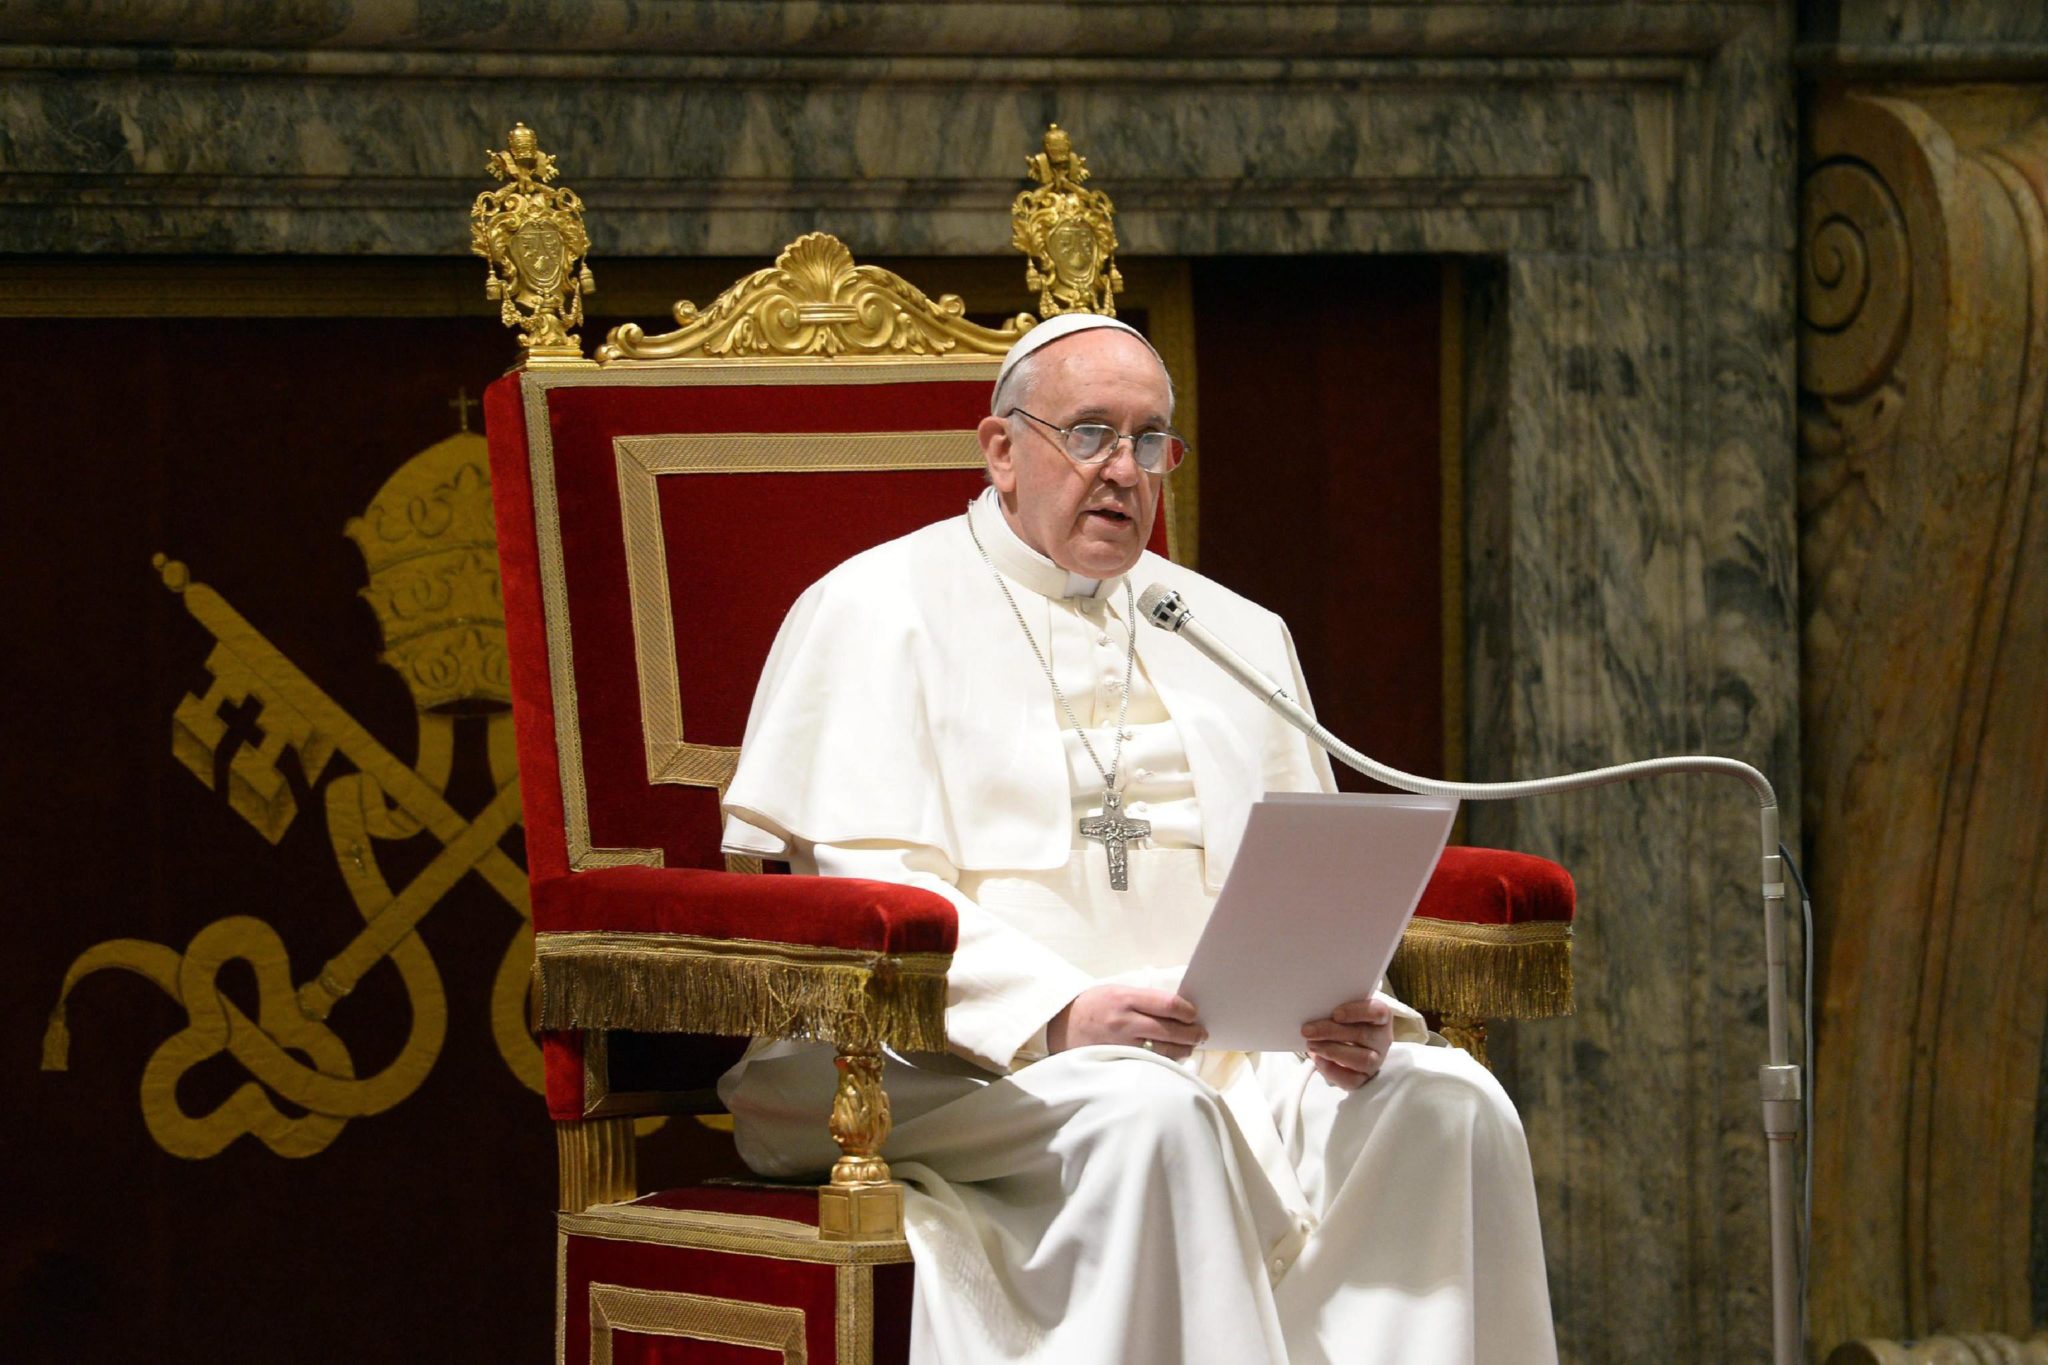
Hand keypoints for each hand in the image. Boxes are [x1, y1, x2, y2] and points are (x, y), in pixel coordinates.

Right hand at [1048, 986, 1206, 1059]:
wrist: (1059, 1025)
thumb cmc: (1092, 1006)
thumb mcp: (1115, 992)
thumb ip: (1143, 999)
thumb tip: (1176, 1008)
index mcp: (1125, 998)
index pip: (1167, 1004)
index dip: (1187, 1011)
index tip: (1194, 1014)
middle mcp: (1125, 1021)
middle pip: (1170, 1030)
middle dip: (1191, 1033)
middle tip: (1201, 1034)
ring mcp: (1121, 1044)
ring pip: (1163, 1051)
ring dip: (1181, 1049)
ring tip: (1188, 1047)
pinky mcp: (1118, 1061)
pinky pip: (1148, 1063)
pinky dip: (1163, 1062)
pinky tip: (1170, 1059)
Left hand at [1301, 996, 1392, 1089]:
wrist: (1344, 1042)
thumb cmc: (1344, 1021)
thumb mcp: (1341, 1008)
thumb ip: (1333, 1005)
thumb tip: (1311, 1005)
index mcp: (1380, 1016)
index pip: (1378, 1012)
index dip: (1357, 1012)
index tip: (1336, 1014)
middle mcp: (1381, 1039)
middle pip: (1363, 1035)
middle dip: (1331, 1032)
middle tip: (1307, 1030)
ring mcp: (1376, 1060)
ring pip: (1362, 1059)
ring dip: (1332, 1051)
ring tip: (1311, 1045)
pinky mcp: (1365, 1078)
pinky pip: (1352, 1080)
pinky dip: (1332, 1071)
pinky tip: (1318, 1060)